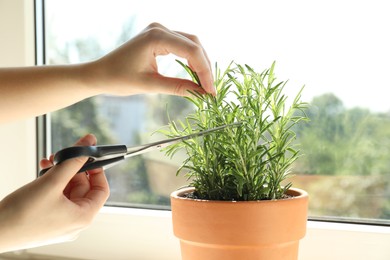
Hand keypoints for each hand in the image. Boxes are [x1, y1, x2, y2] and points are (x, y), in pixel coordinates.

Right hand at [0, 134, 108, 252]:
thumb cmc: (21, 214)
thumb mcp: (51, 182)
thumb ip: (73, 160)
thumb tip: (89, 142)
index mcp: (83, 218)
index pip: (101, 190)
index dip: (97, 171)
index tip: (89, 157)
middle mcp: (74, 222)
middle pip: (83, 189)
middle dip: (72, 170)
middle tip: (61, 157)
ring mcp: (61, 222)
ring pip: (68, 191)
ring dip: (60, 174)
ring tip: (48, 163)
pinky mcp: (48, 220)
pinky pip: (57, 198)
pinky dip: (51, 184)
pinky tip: (42, 173)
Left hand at [89, 22, 215, 95]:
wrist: (100, 73)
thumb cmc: (119, 79)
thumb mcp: (150, 85)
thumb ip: (177, 87)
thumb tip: (201, 94)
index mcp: (156, 37)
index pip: (191, 50)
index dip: (204, 71)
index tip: (210, 91)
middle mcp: (159, 28)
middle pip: (194, 44)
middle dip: (205, 67)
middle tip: (210, 89)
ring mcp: (159, 30)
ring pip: (191, 43)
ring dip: (200, 63)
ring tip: (205, 84)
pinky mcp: (159, 37)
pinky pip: (182, 45)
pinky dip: (191, 59)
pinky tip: (195, 74)